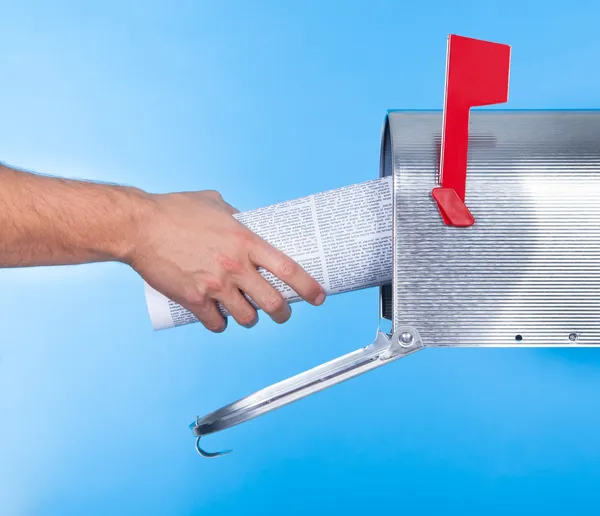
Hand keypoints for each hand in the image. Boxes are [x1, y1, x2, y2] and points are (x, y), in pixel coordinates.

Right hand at [128, 190, 325, 331]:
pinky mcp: (194, 299)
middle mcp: (235, 266)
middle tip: (282, 312)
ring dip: (250, 319)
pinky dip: (220, 323)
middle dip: (283, 313)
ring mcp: (215, 285)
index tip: (320, 296)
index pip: (289, 269)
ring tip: (246, 313)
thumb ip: (237, 216)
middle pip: (274, 303)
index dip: (309, 287)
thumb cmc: (176, 210)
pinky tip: (218, 317)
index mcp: (246, 241)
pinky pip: (216, 323)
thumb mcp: (216, 203)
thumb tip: (248, 223)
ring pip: (247, 318)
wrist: (139, 226)